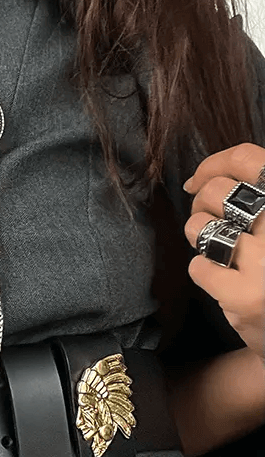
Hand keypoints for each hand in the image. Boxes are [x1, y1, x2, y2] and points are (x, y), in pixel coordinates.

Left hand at [182, 143, 264, 358]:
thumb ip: (261, 199)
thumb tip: (199, 181)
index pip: (248, 159)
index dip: (213, 165)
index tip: (199, 180)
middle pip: (217, 192)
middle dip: (201, 204)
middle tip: (209, 219)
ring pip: (201, 227)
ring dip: (199, 235)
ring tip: (218, 249)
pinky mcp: (247, 297)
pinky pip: (198, 267)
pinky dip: (203, 271)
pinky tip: (222, 279)